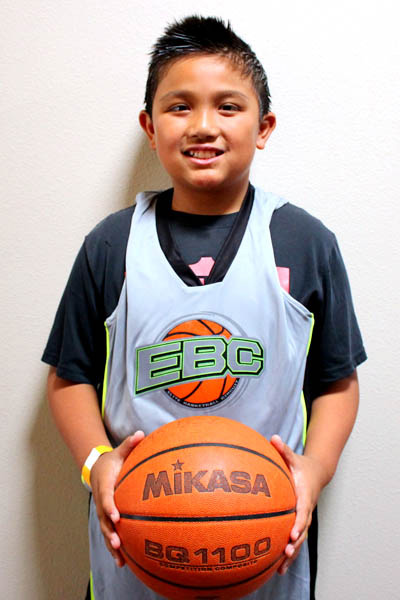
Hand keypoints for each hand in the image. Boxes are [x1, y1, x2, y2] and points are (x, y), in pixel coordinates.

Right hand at [90, 431, 144, 566]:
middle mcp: (102, 501)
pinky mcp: (107, 519)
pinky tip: (123, 562)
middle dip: (110, 531)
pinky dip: (115, 547)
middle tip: (118, 541)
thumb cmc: (113, 461)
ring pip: (106, 530)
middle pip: (104, 519)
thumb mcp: (119, 451)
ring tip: (120, 557)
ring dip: (111, 544)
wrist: (97, 469)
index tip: (117, 515)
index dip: (110, 506)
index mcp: (105, 485)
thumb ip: (129, 444)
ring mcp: (103, 511)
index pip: (106, 497)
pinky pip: (110, 533)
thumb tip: (140, 434)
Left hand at [270, 435, 325, 574]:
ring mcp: (303, 518)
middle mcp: (305, 510)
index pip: (303, 512)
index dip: (298, 523)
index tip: (292, 533)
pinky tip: (278, 569)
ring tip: (281, 568)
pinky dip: (288, 555)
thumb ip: (284, 450)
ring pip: (299, 540)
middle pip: (302, 530)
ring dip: (291, 554)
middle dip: (295, 542)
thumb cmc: (301, 466)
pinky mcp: (299, 523)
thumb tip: (274, 438)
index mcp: (304, 496)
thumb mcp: (293, 457)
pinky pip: (294, 540)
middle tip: (286, 551)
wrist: (316, 473)